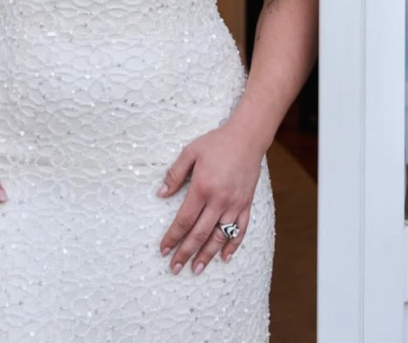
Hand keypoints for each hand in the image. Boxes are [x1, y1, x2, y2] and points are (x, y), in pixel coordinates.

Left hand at [156, 124, 263, 275]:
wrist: (247, 138)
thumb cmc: (216, 143)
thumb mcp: (190, 152)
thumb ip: (175, 174)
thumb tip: (161, 194)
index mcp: (202, 187)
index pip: (184, 219)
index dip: (173, 236)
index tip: (163, 250)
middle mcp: (219, 200)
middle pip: (200, 233)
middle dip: (185, 252)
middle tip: (175, 268)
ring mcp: (235, 204)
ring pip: (219, 236)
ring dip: (207, 255)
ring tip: (196, 269)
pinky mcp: (246, 204)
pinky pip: (240, 230)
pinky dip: (233, 245)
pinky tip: (224, 257)